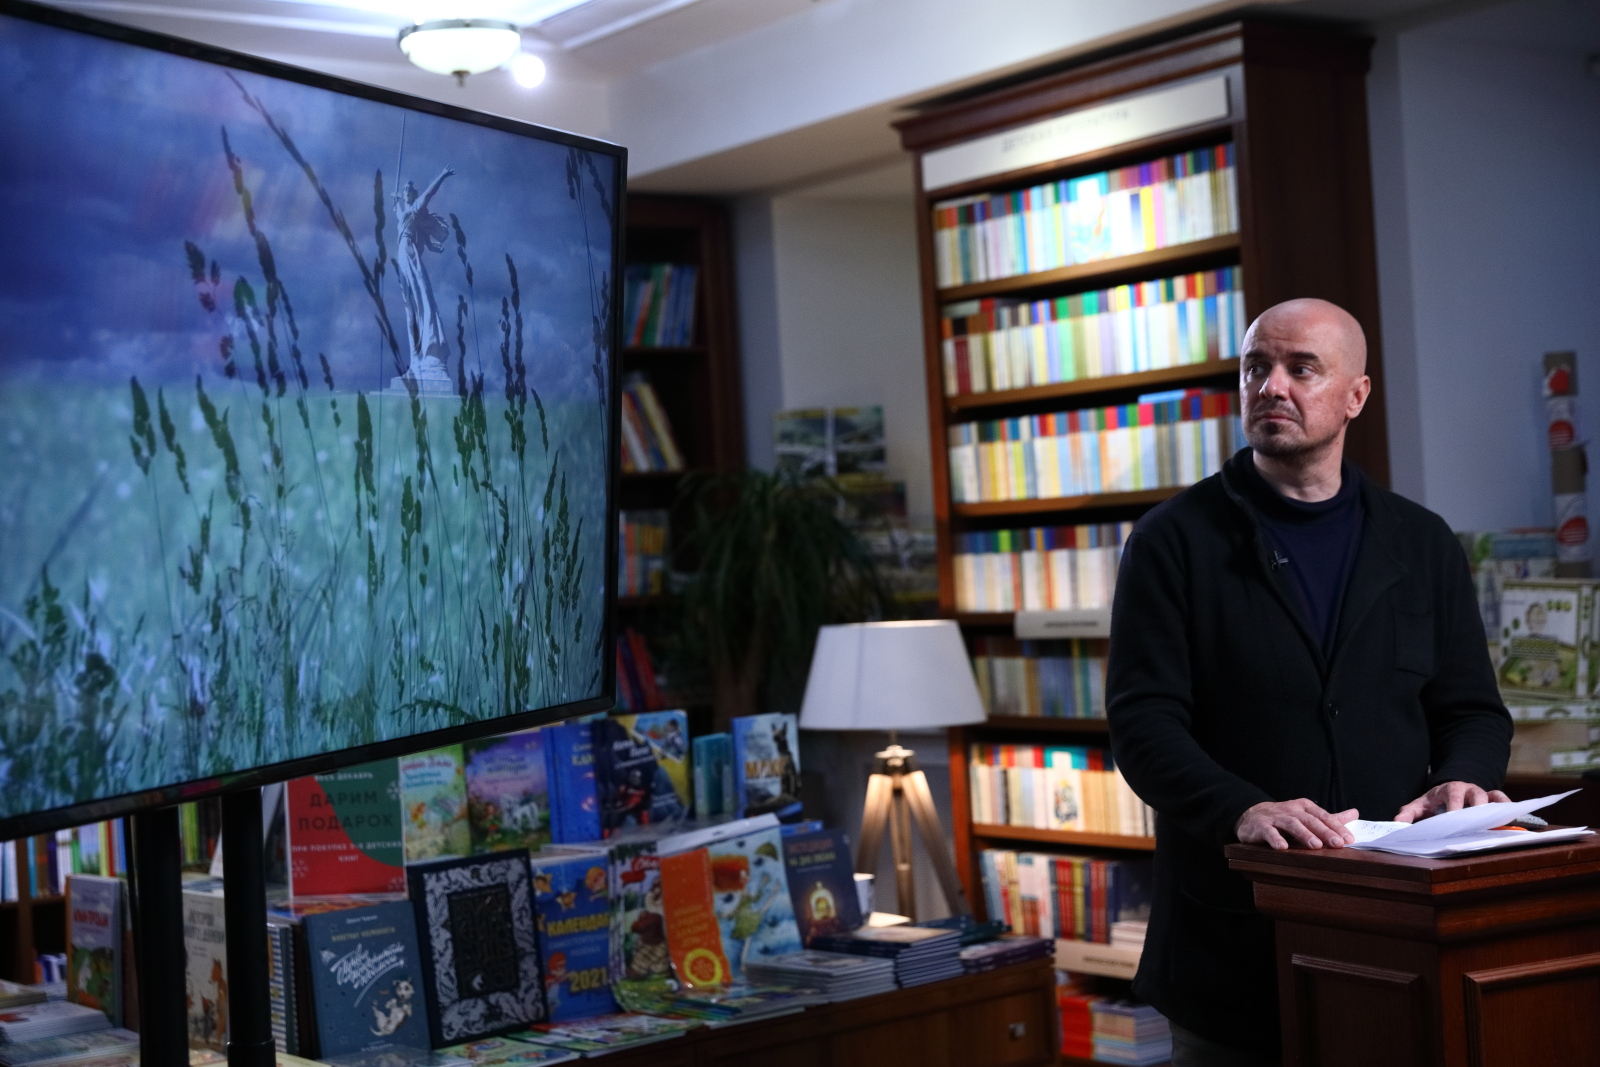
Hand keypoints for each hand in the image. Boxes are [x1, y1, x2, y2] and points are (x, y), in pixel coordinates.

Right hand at [1236, 799, 1358, 850]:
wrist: (1252, 815)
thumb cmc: (1284, 818)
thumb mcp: (1307, 815)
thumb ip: (1330, 818)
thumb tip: (1355, 813)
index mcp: (1304, 807)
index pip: (1323, 816)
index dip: (1336, 827)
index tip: (1349, 839)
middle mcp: (1291, 810)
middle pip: (1310, 820)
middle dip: (1325, 832)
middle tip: (1338, 844)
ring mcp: (1275, 817)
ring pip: (1292, 824)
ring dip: (1304, 834)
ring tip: (1316, 846)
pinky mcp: (1261, 826)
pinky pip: (1268, 832)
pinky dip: (1275, 838)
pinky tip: (1282, 847)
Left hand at [1394, 781, 1509, 823]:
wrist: (1449, 788)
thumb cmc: (1435, 800)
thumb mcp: (1421, 804)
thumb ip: (1409, 812)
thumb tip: (1398, 822)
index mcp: (1450, 789)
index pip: (1453, 796)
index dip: (1456, 806)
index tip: (1455, 818)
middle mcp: (1468, 789)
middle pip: (1476, 794)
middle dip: (1479, 807)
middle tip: (1480, 822)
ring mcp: (1481, 793)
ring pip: (1492, 796)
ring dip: (1496, 808)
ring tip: (1499, 822)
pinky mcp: (1492, 798)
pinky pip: (1502, 799)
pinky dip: (1508, 806)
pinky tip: (1511, 818)